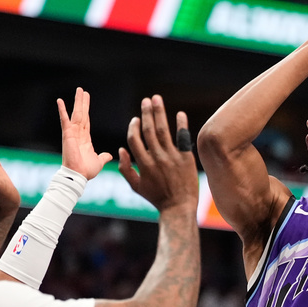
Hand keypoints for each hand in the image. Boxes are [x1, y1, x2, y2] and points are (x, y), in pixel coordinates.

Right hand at [57, 87, 112, 179]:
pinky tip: (60, 100)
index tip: (86, 99)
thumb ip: (104, 157)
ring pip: (76, 114)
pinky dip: (62, 110)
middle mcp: (78, 133)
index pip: (86, 120)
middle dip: (82, 102)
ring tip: (79, 90)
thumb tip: (109, 155)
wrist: (78, 176)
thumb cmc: (86, 171)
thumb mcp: (99, 161)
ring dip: (77, 102)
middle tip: (82, 90)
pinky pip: (64, 120)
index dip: (86, 109)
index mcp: (85, 138)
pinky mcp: (67, 134)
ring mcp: (72, 133)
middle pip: (81, 114)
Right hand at [118, 95, 199, 211]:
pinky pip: (183, 138)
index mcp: (144, 164)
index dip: (133, 127)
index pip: (134, 139)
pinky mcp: (186, 158)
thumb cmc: (157, 198)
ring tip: (156, 99)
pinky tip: (180, 114)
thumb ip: (126, 169)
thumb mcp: (136, 186)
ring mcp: (172, 157)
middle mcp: (157, 158)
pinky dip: (181, 125)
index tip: (136, 119)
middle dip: (146, 113)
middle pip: (148, 130)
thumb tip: (121, 149)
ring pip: (163, 130)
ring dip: (159, 112)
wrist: (179, 207)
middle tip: (146, 100)